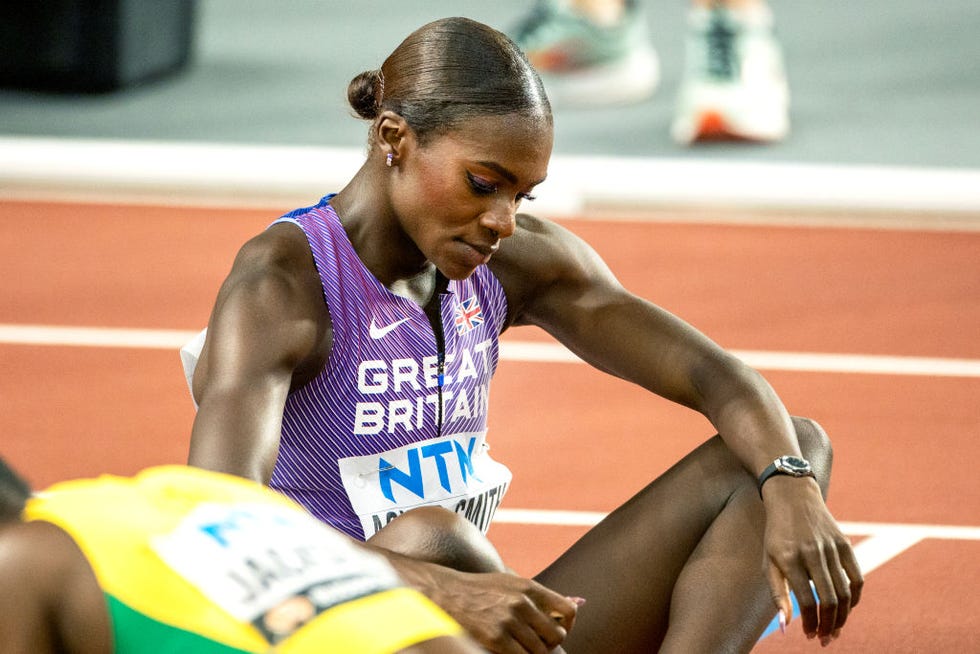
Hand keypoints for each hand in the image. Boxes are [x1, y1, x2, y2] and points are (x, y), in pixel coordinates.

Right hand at [425, 568, 579, 652]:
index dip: (568, 625)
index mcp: (529, 587)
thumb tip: (573, 606)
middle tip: (538, 643)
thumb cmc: (481, 589)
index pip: (568, 610)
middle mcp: (522, 603)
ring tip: (521, 647)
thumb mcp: (511, 582)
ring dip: (533, 653)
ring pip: (540, 651)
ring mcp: (509, 622)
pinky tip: (510, 650)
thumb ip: (537, 595)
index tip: (559, 629)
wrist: (447, 594)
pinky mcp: (496, 639)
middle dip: (550, 643)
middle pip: (556, 635)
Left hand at [762, 476, 863, 645]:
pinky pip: (857, 578)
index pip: (807, 601)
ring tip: (834, 630)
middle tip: (824, 639)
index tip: (809, 635)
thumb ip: (777, 594)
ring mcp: (831, 548)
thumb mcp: (768, 561)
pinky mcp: (845, 544)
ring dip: (842, 617)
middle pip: (830, 600)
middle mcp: (812, 553)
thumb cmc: (776, 534)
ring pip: (845, 592)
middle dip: (828, 625)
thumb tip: (785, 628)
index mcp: (789, 558)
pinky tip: (847, 609)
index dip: (810, 623)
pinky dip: (855, 598)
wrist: (792, 496)